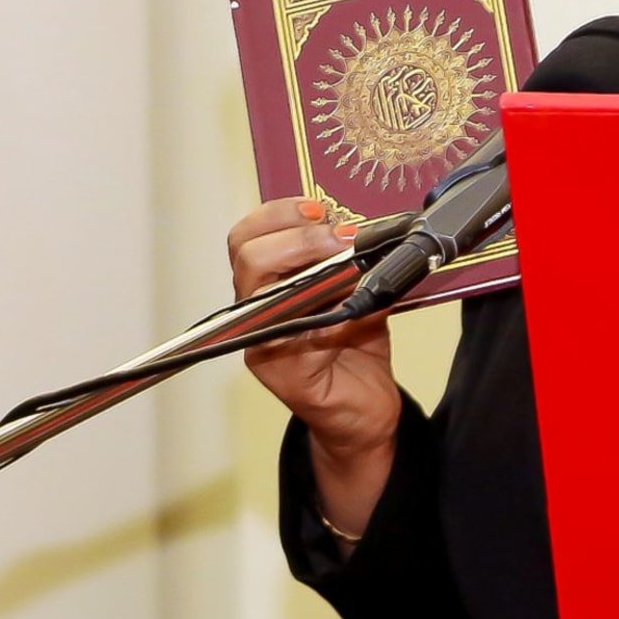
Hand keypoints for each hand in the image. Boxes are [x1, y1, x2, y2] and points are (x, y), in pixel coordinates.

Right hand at [228, 198, 400, 462]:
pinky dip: (328, 310)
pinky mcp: (277, 368)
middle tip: (342, 238)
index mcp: (268, 282)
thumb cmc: (354, 347)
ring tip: (350, 264)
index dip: (281, 214)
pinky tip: (353, 306)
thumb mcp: (359, 290)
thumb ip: (354, 263)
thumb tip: (370, 233)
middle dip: (299, 237)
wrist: (364, 407)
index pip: (249, 235)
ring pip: (260, 288)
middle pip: (247, 255)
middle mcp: (254, 309)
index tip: (321, 211)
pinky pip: (293, 330)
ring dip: (310, 269)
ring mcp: (259, 340)